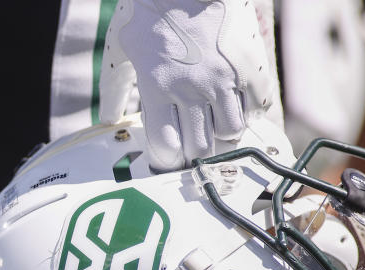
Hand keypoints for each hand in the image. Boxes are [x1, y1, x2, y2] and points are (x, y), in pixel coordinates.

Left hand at [100, 0, 277, 170]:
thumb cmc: (147, 10)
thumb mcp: (120, 47)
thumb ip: (113, 87)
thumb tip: (107, 118)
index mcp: (157, 88)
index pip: (167, 148)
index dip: (169, 160)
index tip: (170, 157)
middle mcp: (191, 88)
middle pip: (201, 148)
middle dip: (196, 153)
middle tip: (194, 146)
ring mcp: (223, 78)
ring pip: (231, 132)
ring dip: (223, 136)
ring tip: (215, 127)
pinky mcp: (249, 65)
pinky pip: (257, 106)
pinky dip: (248, 112)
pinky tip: (236, 105)